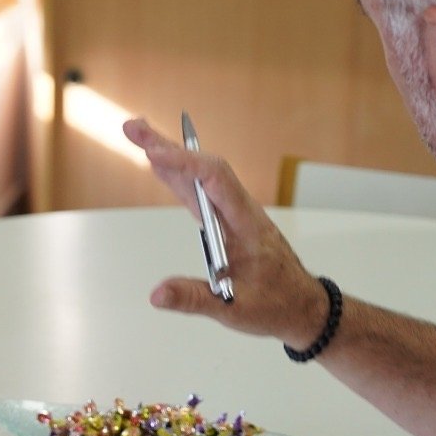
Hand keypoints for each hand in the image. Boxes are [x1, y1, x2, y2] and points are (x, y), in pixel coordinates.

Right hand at [122, 118, 328, 344]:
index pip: (214, 180)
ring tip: (138, 136)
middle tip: (133, 128)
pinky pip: (200, 191)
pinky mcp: (225, 221)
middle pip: (202, 168)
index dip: (184, 163)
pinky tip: (161, 166)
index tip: (154, 153)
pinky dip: (178, 175)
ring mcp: (232, 214)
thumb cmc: (276, 304)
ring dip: (169, 155)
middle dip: (167, 146)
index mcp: (246, 224)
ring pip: (199, 176)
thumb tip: (157, 294)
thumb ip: (193, 298)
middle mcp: (239, 211)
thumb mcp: (234, 308)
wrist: (302, 306)